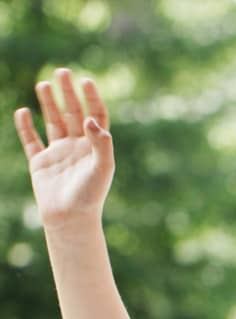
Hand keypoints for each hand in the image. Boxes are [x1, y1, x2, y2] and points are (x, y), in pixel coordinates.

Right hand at [14, 68, 113, 227]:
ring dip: (49, 103)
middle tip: (63, 71)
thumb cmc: (90, 195)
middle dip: (68, 93)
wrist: (70, 219)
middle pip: (73, 114)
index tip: (86, 81)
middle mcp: (78, 148)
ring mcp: (58, 154)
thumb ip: (101, 143)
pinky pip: (31, 141)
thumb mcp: (102, 168)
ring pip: (53, 122)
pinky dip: (26, 126)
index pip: (95, 117)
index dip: (92, 99)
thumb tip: (90, 119)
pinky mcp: (40, 163)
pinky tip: (23, 111)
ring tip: (44, 83)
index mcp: (95, 148)